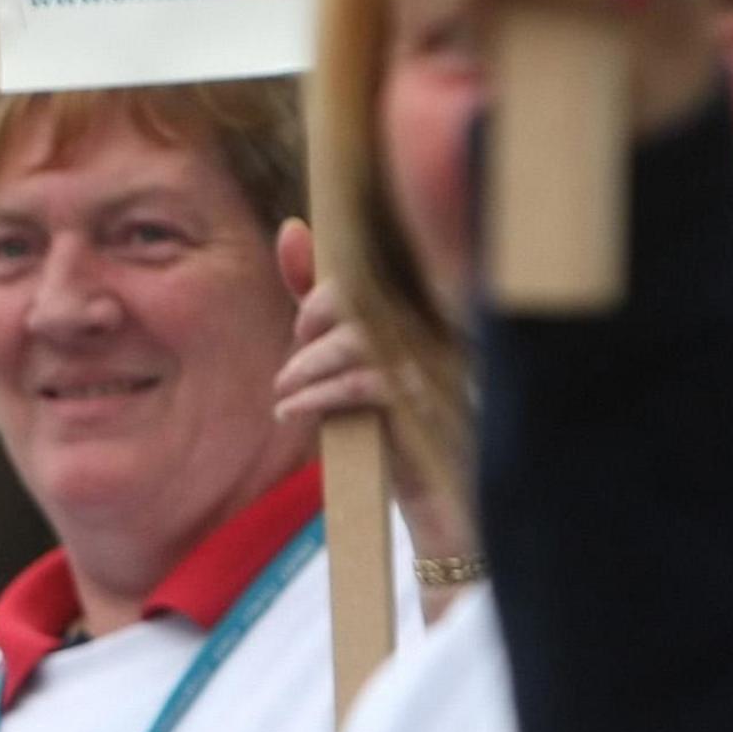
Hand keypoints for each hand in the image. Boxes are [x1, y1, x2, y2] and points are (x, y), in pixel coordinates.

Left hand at [273, 220, 477, 588]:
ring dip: (308, 365)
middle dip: (317, 318)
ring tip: (285, 393)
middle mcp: (447, 326)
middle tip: (295, 357)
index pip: (379, 267)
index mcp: (434, 304)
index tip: (303, 325)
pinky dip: (318, 395)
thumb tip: (293, 230)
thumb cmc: (395, 424)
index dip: (327, 286)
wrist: (444, 501)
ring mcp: (444, 363)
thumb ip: (324, 303)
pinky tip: (294, 410)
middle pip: (370, 293)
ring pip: (363, 338)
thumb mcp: (349, 358)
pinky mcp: (433, 404)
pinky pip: (367, 383)